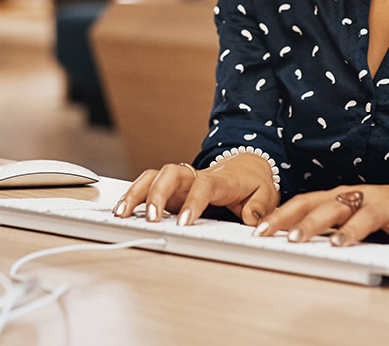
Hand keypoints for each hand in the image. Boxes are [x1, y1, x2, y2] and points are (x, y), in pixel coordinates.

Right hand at [114, 154, 279, 227]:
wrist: (246, 166)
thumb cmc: (254, 182)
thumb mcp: (266, 194)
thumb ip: (260, 207)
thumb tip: (251, 220)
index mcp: (219, 179)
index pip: (203, 185)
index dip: (193, 202)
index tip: (185, 223)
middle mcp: (195, 176)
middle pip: (169, 173)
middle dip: (156, 194)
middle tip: (151, 219)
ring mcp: (181, 182)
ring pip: (153, 177)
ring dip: (136, 193)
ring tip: (122, 214)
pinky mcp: (171, 189)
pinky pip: (148, 186)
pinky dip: (133, 196)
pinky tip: (122, 211)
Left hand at [254, 182, 388, 249]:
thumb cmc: (380, 209)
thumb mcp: (348, 211)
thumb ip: (324, 221)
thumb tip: (286, 237)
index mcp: (340, 196)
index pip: (305, 202)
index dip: (282, 216)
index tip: (260, 232)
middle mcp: (360, 198)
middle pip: (331, 207)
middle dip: (310, 224)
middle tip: (291, 240)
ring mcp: (386, 207)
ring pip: (366, 216)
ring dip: (352, 230)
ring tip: (338, 244)